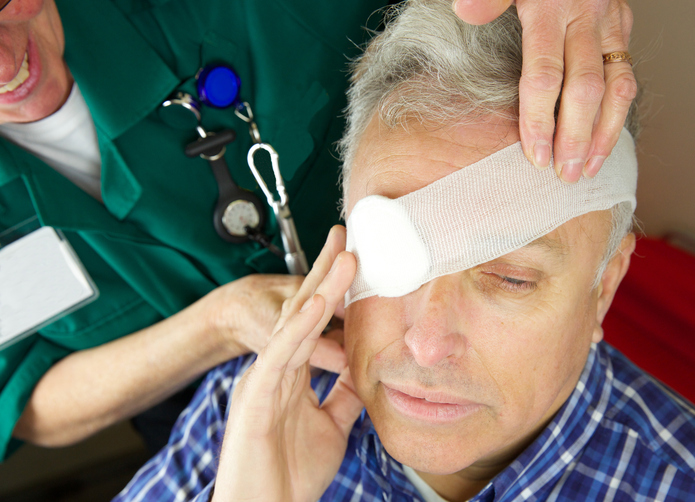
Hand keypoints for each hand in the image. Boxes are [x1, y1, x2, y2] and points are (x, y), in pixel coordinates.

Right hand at [212, 226, 362, 501]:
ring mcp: (263, 380)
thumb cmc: (289, 475)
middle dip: (326, 274)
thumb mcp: (330, 427)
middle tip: (348, 238)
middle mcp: (274, 369)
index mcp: (290, 375)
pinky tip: (318, 303)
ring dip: (322, 289)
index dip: (335, 290)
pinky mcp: (256, 397)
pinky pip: (280, 355)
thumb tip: (363, 373)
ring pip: (294, 325)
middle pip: (304, 312)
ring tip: (346, 258)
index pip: (316, 322)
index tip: (357, 260)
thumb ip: (342, 396)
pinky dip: (300, 327)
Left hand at [453, 0, 636, 181]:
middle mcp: (587, 18)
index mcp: (551, 9)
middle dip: (574, 137)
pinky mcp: (621, 25)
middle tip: (564, 175)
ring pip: (617, 86)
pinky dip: (620, 111)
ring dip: (604, 132)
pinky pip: (627, 74)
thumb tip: (466, 11)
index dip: (538, 120)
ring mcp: (610, 22)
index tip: (534, 155)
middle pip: (585, 89)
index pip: (544, 76)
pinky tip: (607, 138)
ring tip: (590, 169)